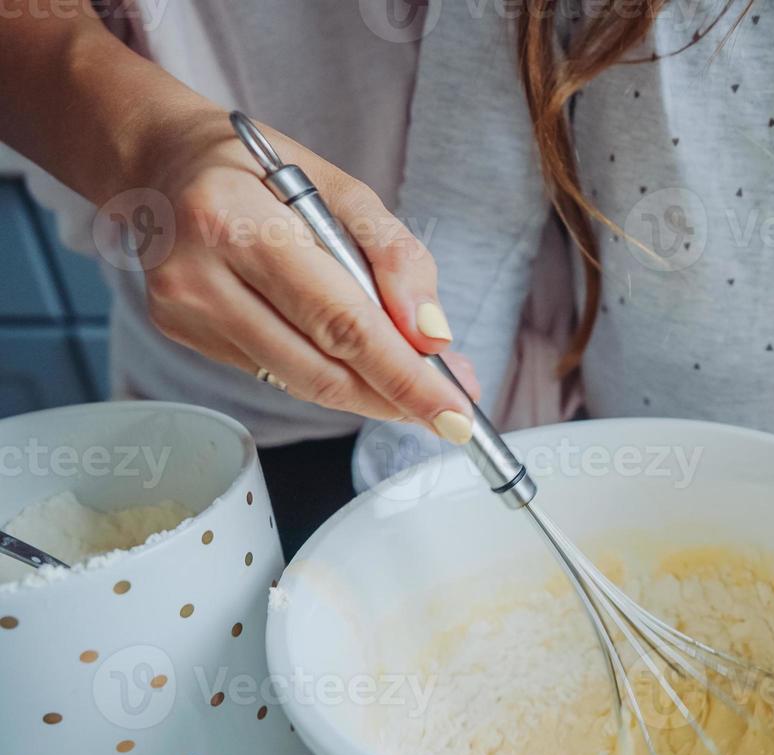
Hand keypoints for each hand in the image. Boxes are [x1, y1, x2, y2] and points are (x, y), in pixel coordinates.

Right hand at [110, 105, 479, 437]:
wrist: (160, 162)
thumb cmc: (257, 169)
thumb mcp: (340, 187)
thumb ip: (394, 256)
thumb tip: (432, 334)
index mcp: (236, 220)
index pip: (339, 321)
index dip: (403, 375)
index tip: (454, 411)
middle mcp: (199, 274)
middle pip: (320, 366)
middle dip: (395, 397)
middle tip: (452, 415)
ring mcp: (184, 312)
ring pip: (300, 381)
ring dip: (368, 395)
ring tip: (418, 394)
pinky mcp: (182, 334)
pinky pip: (276, 372)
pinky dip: (328, 375)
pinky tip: (358, 366)